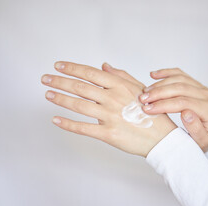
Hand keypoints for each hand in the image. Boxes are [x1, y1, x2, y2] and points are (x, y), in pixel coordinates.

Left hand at [41, 62, 176, 156]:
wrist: (161, 137)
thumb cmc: (151, 112)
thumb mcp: (139, 88)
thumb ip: (120, 76)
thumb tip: (103, 66)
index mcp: (119, 86)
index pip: (90, 73)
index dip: (72, 68)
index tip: (58, 66)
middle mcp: (112, 99)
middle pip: (80, 88)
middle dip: (60, 81)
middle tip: (45, 78)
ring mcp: (109, 117)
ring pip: (78, 105)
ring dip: (60, 99)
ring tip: (48, 94)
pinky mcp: (107, 134)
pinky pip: (83, 128)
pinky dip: (67, 124)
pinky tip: (56, 120)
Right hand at [137, 68, 207, 151]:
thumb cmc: (205, 139)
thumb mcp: (202, 142)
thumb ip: (196, 130)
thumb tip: (186, 113)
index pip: (183, 103)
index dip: (163, 105)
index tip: (147, 109)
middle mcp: (206, 95)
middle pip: (180, 88)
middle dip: (159, 93)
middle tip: (143, 99)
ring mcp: (201, 88)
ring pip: (179, 79)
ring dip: (160, 84)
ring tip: (145, 92)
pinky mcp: (195, 84)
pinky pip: (180, 74)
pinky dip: (166, 73)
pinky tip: (153, 75)